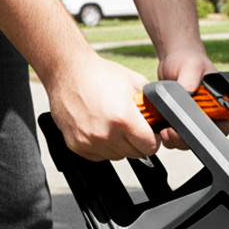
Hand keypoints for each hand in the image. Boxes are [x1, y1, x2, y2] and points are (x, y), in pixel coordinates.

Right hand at [46, 53, 160, 161]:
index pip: (150, 147)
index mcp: (123, 119)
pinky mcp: (77, 145)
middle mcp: (106, 134)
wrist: (67, 71)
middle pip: (135, 154)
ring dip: (120, 145)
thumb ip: (151, 105)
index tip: (149, 134)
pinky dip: (103, 146)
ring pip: (118, 156)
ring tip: (114, 124)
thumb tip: (160, 117)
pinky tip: (100, 128)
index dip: (152, 139)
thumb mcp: (134, 83)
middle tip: (132, 127)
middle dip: (137, 142)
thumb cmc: (98, 74)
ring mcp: (90, 141)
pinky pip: (100, 155)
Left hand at [156, 48, 228, 149]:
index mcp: (221, 108)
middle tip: (170, 132)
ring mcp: (193, 123)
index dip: (205, 135)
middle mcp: (209, 118)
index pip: (219, 130)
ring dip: (173, 140)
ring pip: (186, 141)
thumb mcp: (192, 67)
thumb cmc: (189, 60)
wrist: (174, 61)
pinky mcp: (179, 123)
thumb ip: (190, 79)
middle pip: (201, 140)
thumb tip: (187, 91)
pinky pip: (174, 137)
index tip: (188, 131)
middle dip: (184, 140)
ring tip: (164, 130)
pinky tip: (159, 127)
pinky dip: (166, 135)